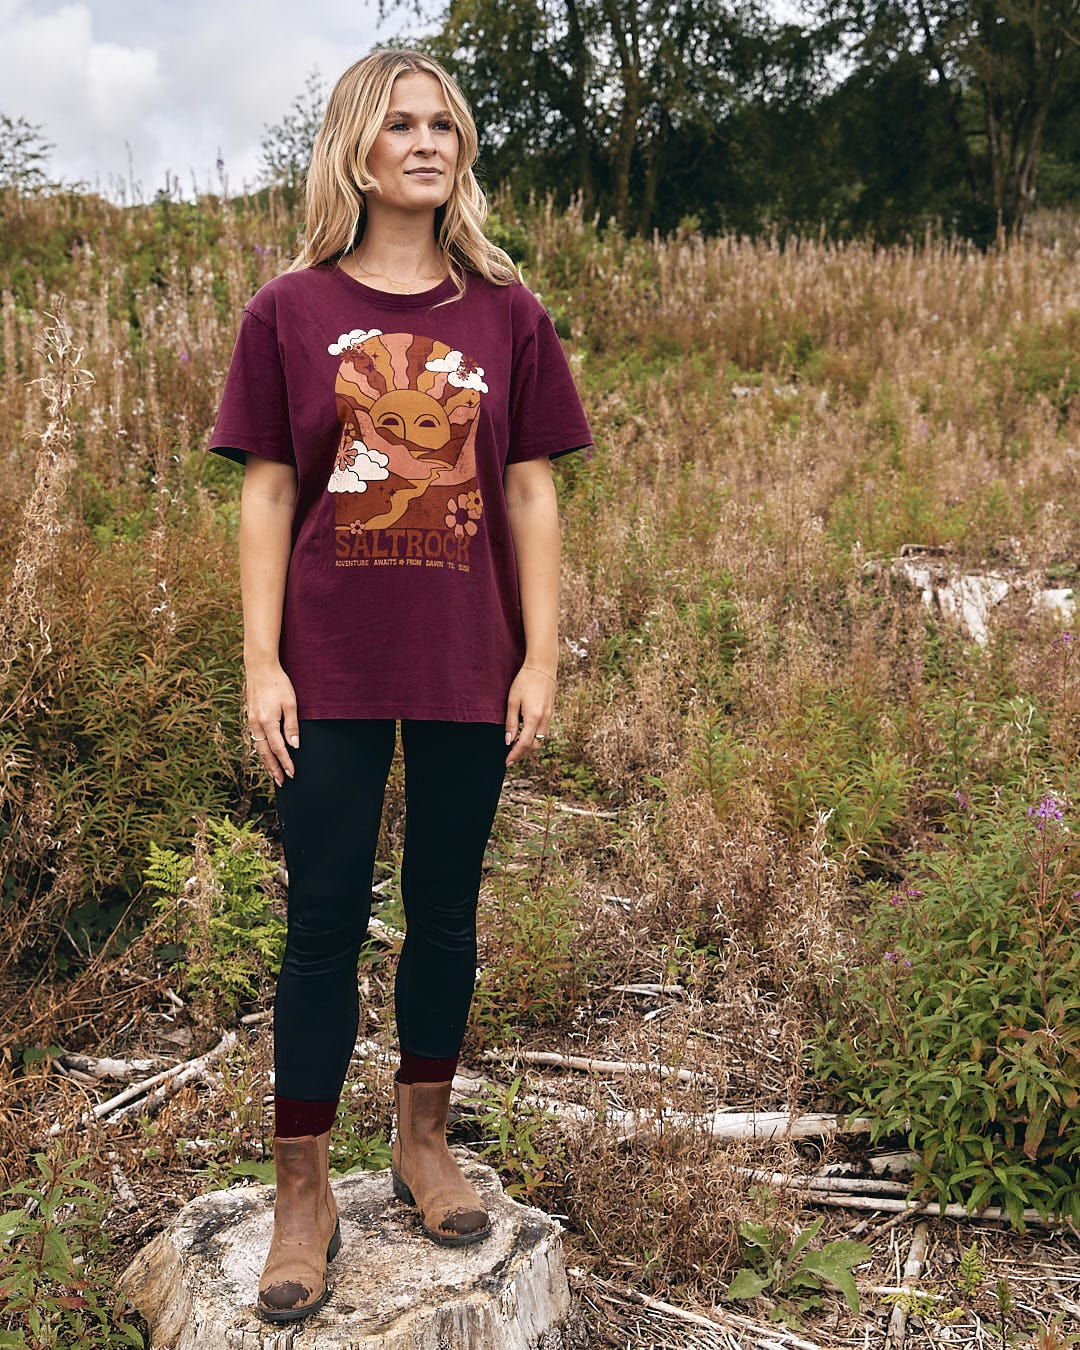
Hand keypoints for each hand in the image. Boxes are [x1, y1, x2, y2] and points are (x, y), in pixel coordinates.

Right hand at [246, 661, 299, 786]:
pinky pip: (255, 739)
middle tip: (281, 782)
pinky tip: (265, 754)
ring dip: (266, 762)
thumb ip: (292, 726)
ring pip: (258, 747)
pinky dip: (261, 750)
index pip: (278, 749)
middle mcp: (256, 724)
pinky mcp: (250, 717)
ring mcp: (251, 721)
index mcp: (268, 722)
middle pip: (265, 753)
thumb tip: (294, 746)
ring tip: (273, 773)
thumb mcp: (290, 704)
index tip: (292, 774)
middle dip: (273, 769)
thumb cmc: (278, 684)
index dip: (286, 763)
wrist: (260, 668)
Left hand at [504, 665, 555, 766]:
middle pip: (534, 746)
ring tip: (516, 750)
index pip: (524, 744)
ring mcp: (549, 717)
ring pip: (540, 740)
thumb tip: (508, 741)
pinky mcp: (551, 713)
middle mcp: (544, 720)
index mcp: (534, 718)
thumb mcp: (513, 701)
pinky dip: (534, 739)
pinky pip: (543, 732)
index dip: (515, 755)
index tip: (506, 762)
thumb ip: (511, 722)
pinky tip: (525, 737)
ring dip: (528, 748)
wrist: (543, 666)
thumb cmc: (525, 681)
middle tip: (510, 759)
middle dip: (522, 754)